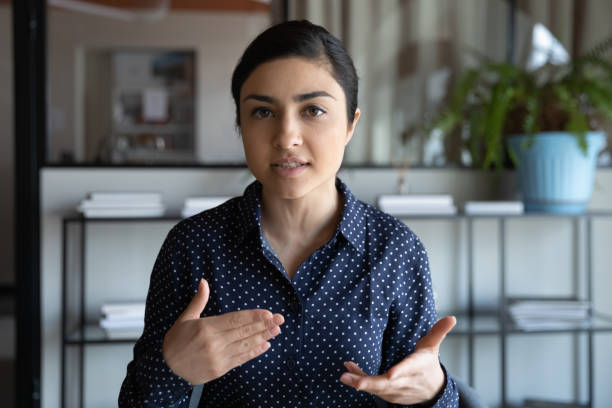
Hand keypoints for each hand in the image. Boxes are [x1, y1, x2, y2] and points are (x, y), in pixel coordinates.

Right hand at [162, 278, 284, 384]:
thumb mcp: (185, 318)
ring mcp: (218, 357)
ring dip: (263, 337)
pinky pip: (241, 359)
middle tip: (280, 320)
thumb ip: (199, 300)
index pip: (235, 320)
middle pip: (244, 332)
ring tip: (276, 330)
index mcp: (206, 327)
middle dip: (264, 325)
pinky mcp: (220, 369)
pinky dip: (254, 352)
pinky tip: (265, 345)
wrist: (166, 369)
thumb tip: (204, 281)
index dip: (253, 317)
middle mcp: (214, 343)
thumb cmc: (176, 340)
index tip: (268, 313)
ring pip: (246, 345)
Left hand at [339, 316, 455, 404]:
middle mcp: (406, 381)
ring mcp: (396, 390)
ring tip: (344, 376)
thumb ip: (438, 332)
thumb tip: (452, 318)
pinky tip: (348, 371)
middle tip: (356, 382)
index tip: (390, 375)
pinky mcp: (387, 394)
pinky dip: (359, 379)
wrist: (431, 391)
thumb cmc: (428, 364)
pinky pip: (372, 388)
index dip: (400, 371)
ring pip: (377, 388)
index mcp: (418, 366)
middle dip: (371, 383)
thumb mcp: (433, 347)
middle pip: (388, 384)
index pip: (409, 368)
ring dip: (360, 381)